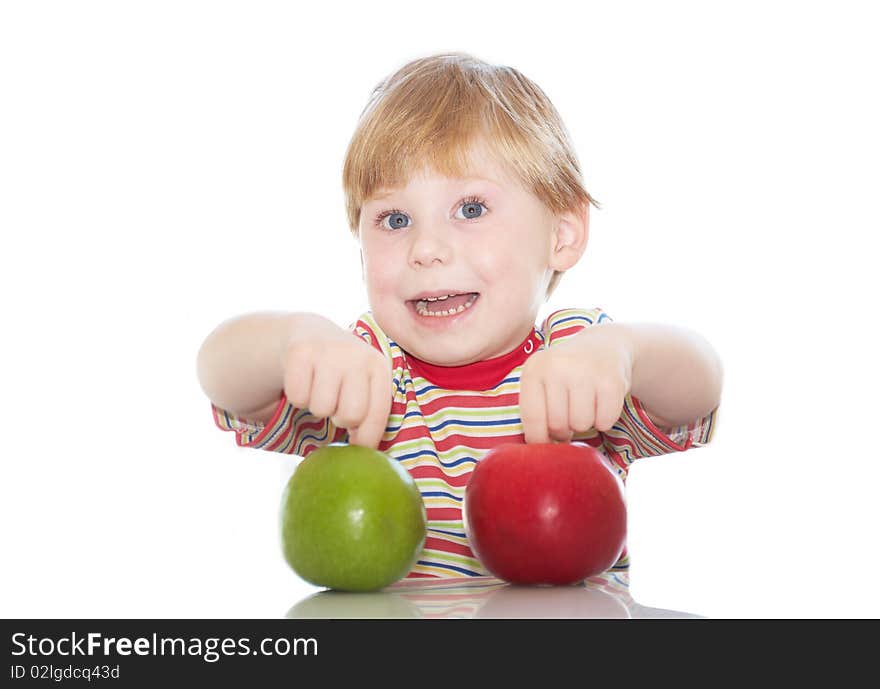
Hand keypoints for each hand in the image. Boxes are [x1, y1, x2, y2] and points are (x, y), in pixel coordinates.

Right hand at [281, 329, 391, 448]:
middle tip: (336, 405)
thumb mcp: (364, 386)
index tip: (358, 443)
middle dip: (340, 419)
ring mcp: (328, 351)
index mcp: (379, 367)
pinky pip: (298, 398)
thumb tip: (367, 457)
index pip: (377, 417)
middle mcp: (357, 355)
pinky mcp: (300, 352)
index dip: (367, 438)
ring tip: (321, 389)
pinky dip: (298, 397)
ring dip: (317, 407)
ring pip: (321, 408)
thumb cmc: (343, 373)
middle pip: (350, 416)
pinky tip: (304, 381)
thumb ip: (370, 416)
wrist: (311, 334)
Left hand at [519, 324, 633, 442]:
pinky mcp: (611, 381)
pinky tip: (601, 402)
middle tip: (569, 416)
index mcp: (534, 369)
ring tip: (585, 405)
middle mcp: (558, 366)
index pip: (532, 418)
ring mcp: (585, 372)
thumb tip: (537, 450)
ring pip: (581, 425)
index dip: (538, 439)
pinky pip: (605, 422)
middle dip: (564, 430)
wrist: (605, 345)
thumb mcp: (543, 381)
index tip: (544, 443)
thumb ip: (535, 410)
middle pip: (557, 425)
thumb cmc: (567, 374)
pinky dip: (604, 420)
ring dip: (585, 424)